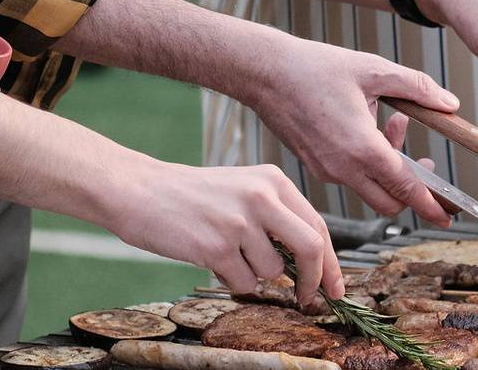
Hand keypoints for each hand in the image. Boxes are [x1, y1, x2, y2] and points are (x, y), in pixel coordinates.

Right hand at [107, 157, 343, 303]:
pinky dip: (231, 279)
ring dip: (254, 274)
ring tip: (227, 251)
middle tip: (308, 297)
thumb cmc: (193, 195)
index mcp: (273, 180)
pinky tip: (211, 257)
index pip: (317, 225)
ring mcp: (239, 222)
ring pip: (272, 272)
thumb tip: (310, 262)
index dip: (331, 262)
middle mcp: (261, 197)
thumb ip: (276, 216)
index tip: (335, 288)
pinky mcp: (217, 247)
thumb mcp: (243, 188)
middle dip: (314, 280)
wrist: (141, 190)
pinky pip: (242, 282)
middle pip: (310, 248)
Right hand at [246, 36, 458, 224]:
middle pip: (389, 201)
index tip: (447, 216)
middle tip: (426, 162)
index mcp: (361, 148)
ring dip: (390, 166)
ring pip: (369, 187)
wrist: (266, 73)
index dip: (430, 205)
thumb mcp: (374, 69)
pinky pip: (350, 176)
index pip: (405, 188)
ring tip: (395, 121)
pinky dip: (368, 162)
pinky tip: (368, 125)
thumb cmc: (314, 68)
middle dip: (413, 188)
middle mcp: (343, 168)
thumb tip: (449, 103)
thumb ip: (417, 87)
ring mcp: (326, 170)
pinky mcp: (315, 166)